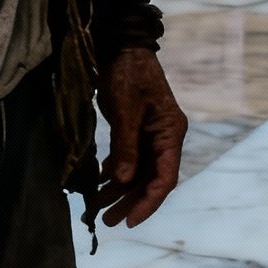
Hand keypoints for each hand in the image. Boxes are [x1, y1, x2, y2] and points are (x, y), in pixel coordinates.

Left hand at [96, 46, 186, 226]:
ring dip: (120, 190)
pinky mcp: (135, 130)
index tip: (130, 221)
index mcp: (170, 132)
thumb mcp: (126, 110)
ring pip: (138, 172)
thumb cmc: (127, 74)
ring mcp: (149, 134)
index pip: (165, 177)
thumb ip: (126, 147)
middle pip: (151, 179)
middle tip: (108, 222)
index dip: (149, 202)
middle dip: (131, 202)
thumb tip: (125, 181)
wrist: (120, 45)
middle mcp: (164, 137)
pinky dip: (115, 173)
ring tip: (98, 208)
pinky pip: (128, 160)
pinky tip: (98, 183)